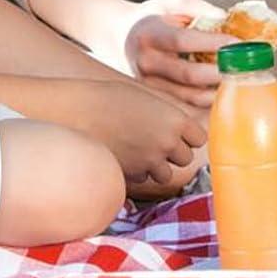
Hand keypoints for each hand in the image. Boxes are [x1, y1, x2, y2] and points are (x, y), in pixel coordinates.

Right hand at [60, 78, 209, 190]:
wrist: (76, 113)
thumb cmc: (109, 98)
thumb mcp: (146, 98)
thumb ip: (167, 115)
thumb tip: (182, 128)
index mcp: (175, 120)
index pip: (199, 138)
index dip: (188, 135)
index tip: (178, 131)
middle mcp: (166, 144)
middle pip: (185, 158)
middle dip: (173, 152)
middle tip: (155, 139)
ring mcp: (149, 163)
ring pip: (165, 174)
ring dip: (156, 165)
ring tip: (138, 147)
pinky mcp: (131, 177)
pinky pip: (143, 179)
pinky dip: (137, 171)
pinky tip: (123, 154)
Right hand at [121, 0, 235, 109]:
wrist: (116, 35)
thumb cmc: (151, 17)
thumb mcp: (172, 3)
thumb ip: (200, 8)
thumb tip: (229, 20)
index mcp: (150, 34)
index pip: (183, 40)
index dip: (212, 43)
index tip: (238, 44)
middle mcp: (145, 61)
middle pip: (187, 74)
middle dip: (220, 73)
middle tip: (244, 70)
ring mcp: (146, 84)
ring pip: (186, 97)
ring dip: (215, 93)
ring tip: (237, 85)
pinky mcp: (151, 98)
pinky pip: (182, 106)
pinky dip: (203, 103)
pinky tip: (220, 95)